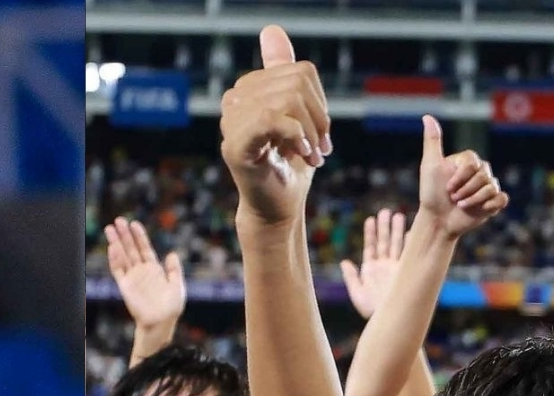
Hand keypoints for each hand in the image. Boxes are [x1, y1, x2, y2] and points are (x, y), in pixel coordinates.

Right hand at [104, 218, 185, 330]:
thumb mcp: (177, 285)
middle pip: (131, 249)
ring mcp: (132, 278)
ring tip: (110, 229)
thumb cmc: (171, 307)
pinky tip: (112, 247)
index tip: (134, 224)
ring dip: (116, 242)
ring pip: (122, 256)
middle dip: (125, 235)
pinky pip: (118, 270)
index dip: (139, 236)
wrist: (161, 322)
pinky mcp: (125, 286)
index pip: (145, 249)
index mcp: (154, 269)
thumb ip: (174, 270)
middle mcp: (141, 271)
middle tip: (118, 220)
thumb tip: (171, 253)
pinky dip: (115, 259)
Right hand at [220, 26, 329, 226]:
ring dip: (310, 133)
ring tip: (313, 156)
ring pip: (286, 100)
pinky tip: (303, 156)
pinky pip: (270, 118)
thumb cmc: (289, 165)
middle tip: (322, 149)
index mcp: (249, 89)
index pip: (299, 72)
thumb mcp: (298, 115)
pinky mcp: (234, 146)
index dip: (320, 103)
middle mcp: (234, 100)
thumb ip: (286, 74)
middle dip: (319, 118)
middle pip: (295, 83)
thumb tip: (270, 29)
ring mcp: (230, 123)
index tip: (323, 135)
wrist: (278, 208)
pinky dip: (296, 137)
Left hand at [339, 209, 404, 319]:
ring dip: (398, 231)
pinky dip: (411, 243)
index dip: (370, 233)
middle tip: (386, 211)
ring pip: (397, 245)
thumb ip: (351, 277)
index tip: (370, 219)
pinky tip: (413, 231)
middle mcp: (384, 266)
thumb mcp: (357, 294)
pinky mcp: (406, 272)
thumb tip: (344, 262)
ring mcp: (396, 268)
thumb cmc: (371, 311)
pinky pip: (409, 255)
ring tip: (399, 215)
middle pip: (385, 242)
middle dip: (385, 227)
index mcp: (371, 269)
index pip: (371, 247)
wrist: (390, 320)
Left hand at [417, 116, 505, 240]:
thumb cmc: (431, 193)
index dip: (460, 177)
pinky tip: (480, 210)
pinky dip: (490, 205)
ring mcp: (488, 187)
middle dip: (465, 190)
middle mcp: (480, 171)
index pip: (473, 163)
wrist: (437, 220)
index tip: (447, 187)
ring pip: (491, 188)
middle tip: (453, 198)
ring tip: (461, 206)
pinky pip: (501, 199)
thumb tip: (427, 116)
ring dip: (473, 200)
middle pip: (483, 175)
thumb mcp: (430, 165)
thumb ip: (432, 141)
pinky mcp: (493, 202)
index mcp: (468, 161)